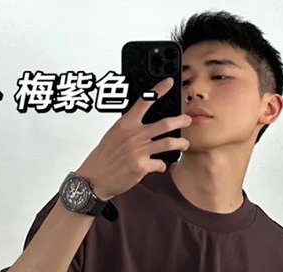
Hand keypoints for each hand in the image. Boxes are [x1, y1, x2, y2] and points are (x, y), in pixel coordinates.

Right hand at [75, 77, 192, 199]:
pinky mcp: (142, 166)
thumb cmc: (103, 157)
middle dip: (180, 121)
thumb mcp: (113, 135)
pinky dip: (162, 166)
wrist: (95, 178)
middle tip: (187, 120)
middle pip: (164, 123)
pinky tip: (161, 166)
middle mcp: (134, 135)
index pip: (144, 101)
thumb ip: (129, 127)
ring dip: (180, 143)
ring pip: (168, 143)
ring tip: (184, 144)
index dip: (159, 90)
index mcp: (126, 123)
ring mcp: (139, 151)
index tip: (169, 83)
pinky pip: (160, 164)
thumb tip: (143, 124)